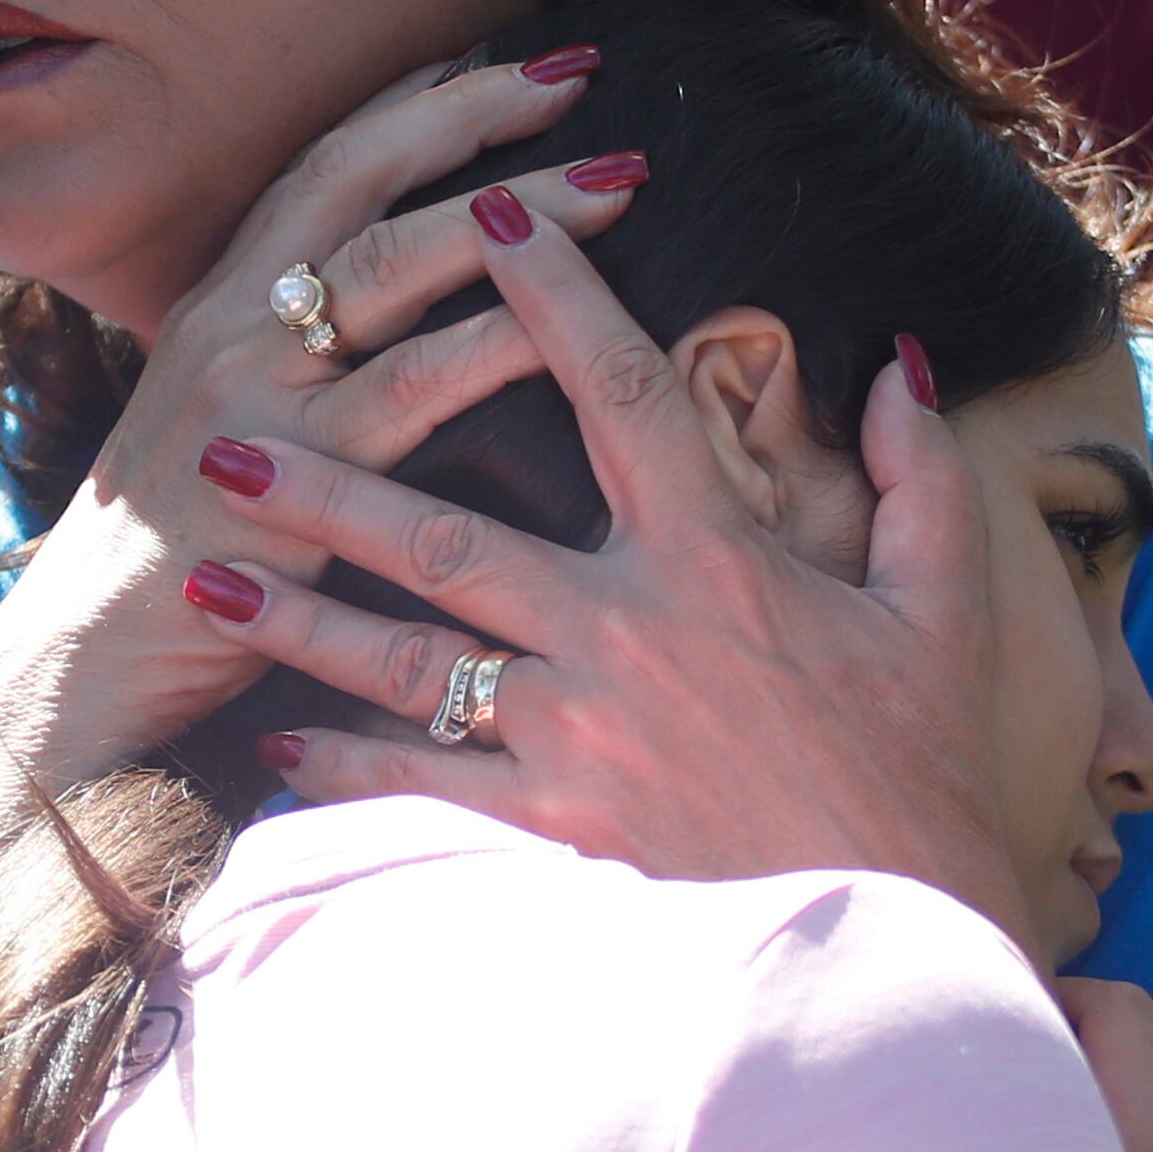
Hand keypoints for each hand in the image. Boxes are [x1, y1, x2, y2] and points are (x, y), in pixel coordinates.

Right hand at [0, 53, 637, 854]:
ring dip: (517, 217)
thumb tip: (400, 329)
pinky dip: (495, 345)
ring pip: (394, 265)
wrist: (84, 676)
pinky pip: (408, 391)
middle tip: (578, 75)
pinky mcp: (283, 476)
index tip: (498, 53)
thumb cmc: (183, 567)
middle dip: (473, 114)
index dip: (412, 100)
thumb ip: (304, 374)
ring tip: (618, 184)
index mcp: (223, 303)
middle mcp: (230, 323)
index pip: (325, 164)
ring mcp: (250, 392)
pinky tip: (568, 323)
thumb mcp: (233, 440)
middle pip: (361, 178)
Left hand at [178, 206, 1033, 931]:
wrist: (902, 939)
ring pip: (405, 658)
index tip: (490, 212)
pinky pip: (425, 790)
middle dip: (329, 481)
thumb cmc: (921, 771)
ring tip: (205, 581)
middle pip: (447, 535)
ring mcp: (577, 736)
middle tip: (230, 440)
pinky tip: (276, 748)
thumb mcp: (946, 611)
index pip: (622, 389)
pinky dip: (343, 769)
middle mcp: (625, 634)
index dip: (553, 290)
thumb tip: (898, 370)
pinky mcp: (555, 830)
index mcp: (717, 560)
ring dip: (298, 617)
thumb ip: (918, 480)